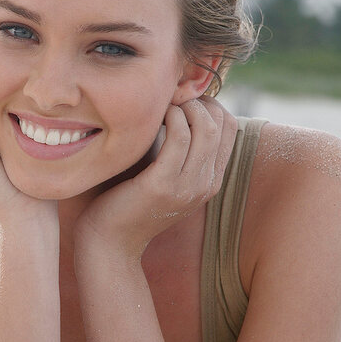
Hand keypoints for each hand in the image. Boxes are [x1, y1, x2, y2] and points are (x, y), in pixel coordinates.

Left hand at [74, 98, 237, 260]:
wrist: (110, 242)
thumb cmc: (129, 201)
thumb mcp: (165, 175)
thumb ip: (180, 150)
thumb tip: (182, 107)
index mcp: (211, 181)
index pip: (230, 127)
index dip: (209, 104)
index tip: (181, 100)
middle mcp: (206, 184)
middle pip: (220, 123)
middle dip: (196, 100)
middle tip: (168, 98)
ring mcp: (188, 186)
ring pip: (204, 127)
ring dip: (183, 106)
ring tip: (161, 106)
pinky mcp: (163, 185)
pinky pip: (178, 137)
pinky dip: (168, 117)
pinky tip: (152, 117)